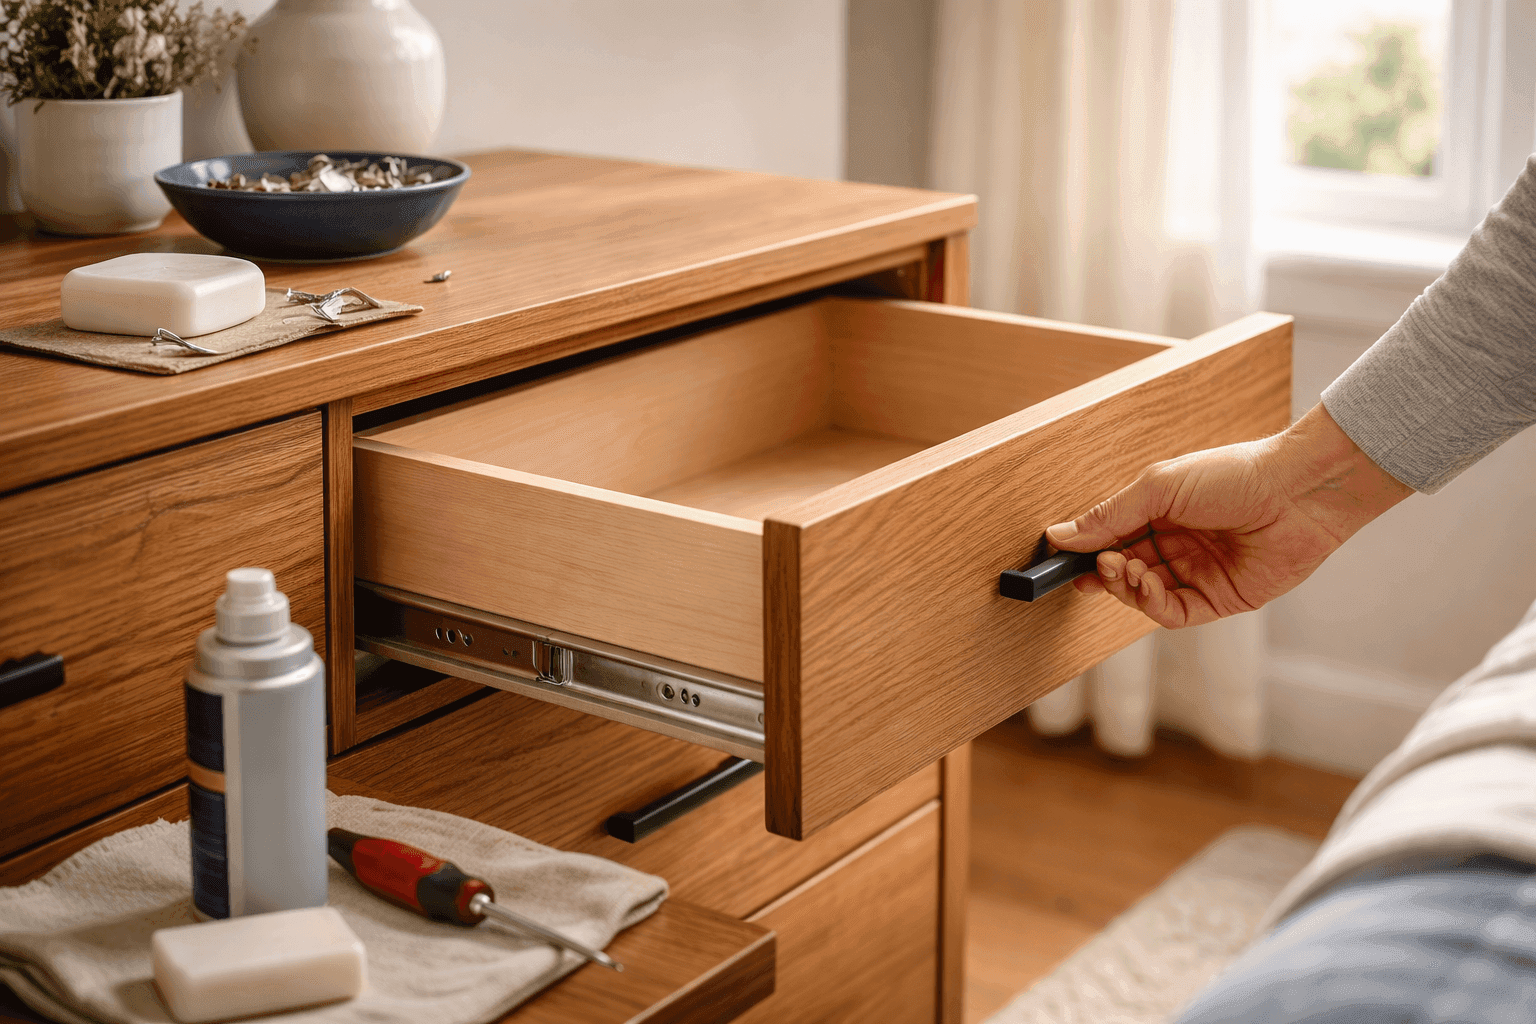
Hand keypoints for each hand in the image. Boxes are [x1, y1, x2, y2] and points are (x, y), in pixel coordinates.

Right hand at [1045, 404, 1412, 627]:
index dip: (1086, 548)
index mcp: (1161, 513)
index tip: (1060, 554)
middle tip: (1093, 565)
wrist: (1298, 491)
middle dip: (1102, 571)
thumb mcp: (1159, 487)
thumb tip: (1060, 534)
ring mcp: (1197, 574)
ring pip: (1142, 595)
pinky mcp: (1219, 600)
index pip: (1111, 537)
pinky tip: (1143, 582)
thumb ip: (1109, 515)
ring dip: (1124, 586)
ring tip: (1121, 567)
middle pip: (1123, 570)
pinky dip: (1150, 603)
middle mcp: (1177, 545)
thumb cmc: (1235, 475)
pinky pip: (1172, 612)